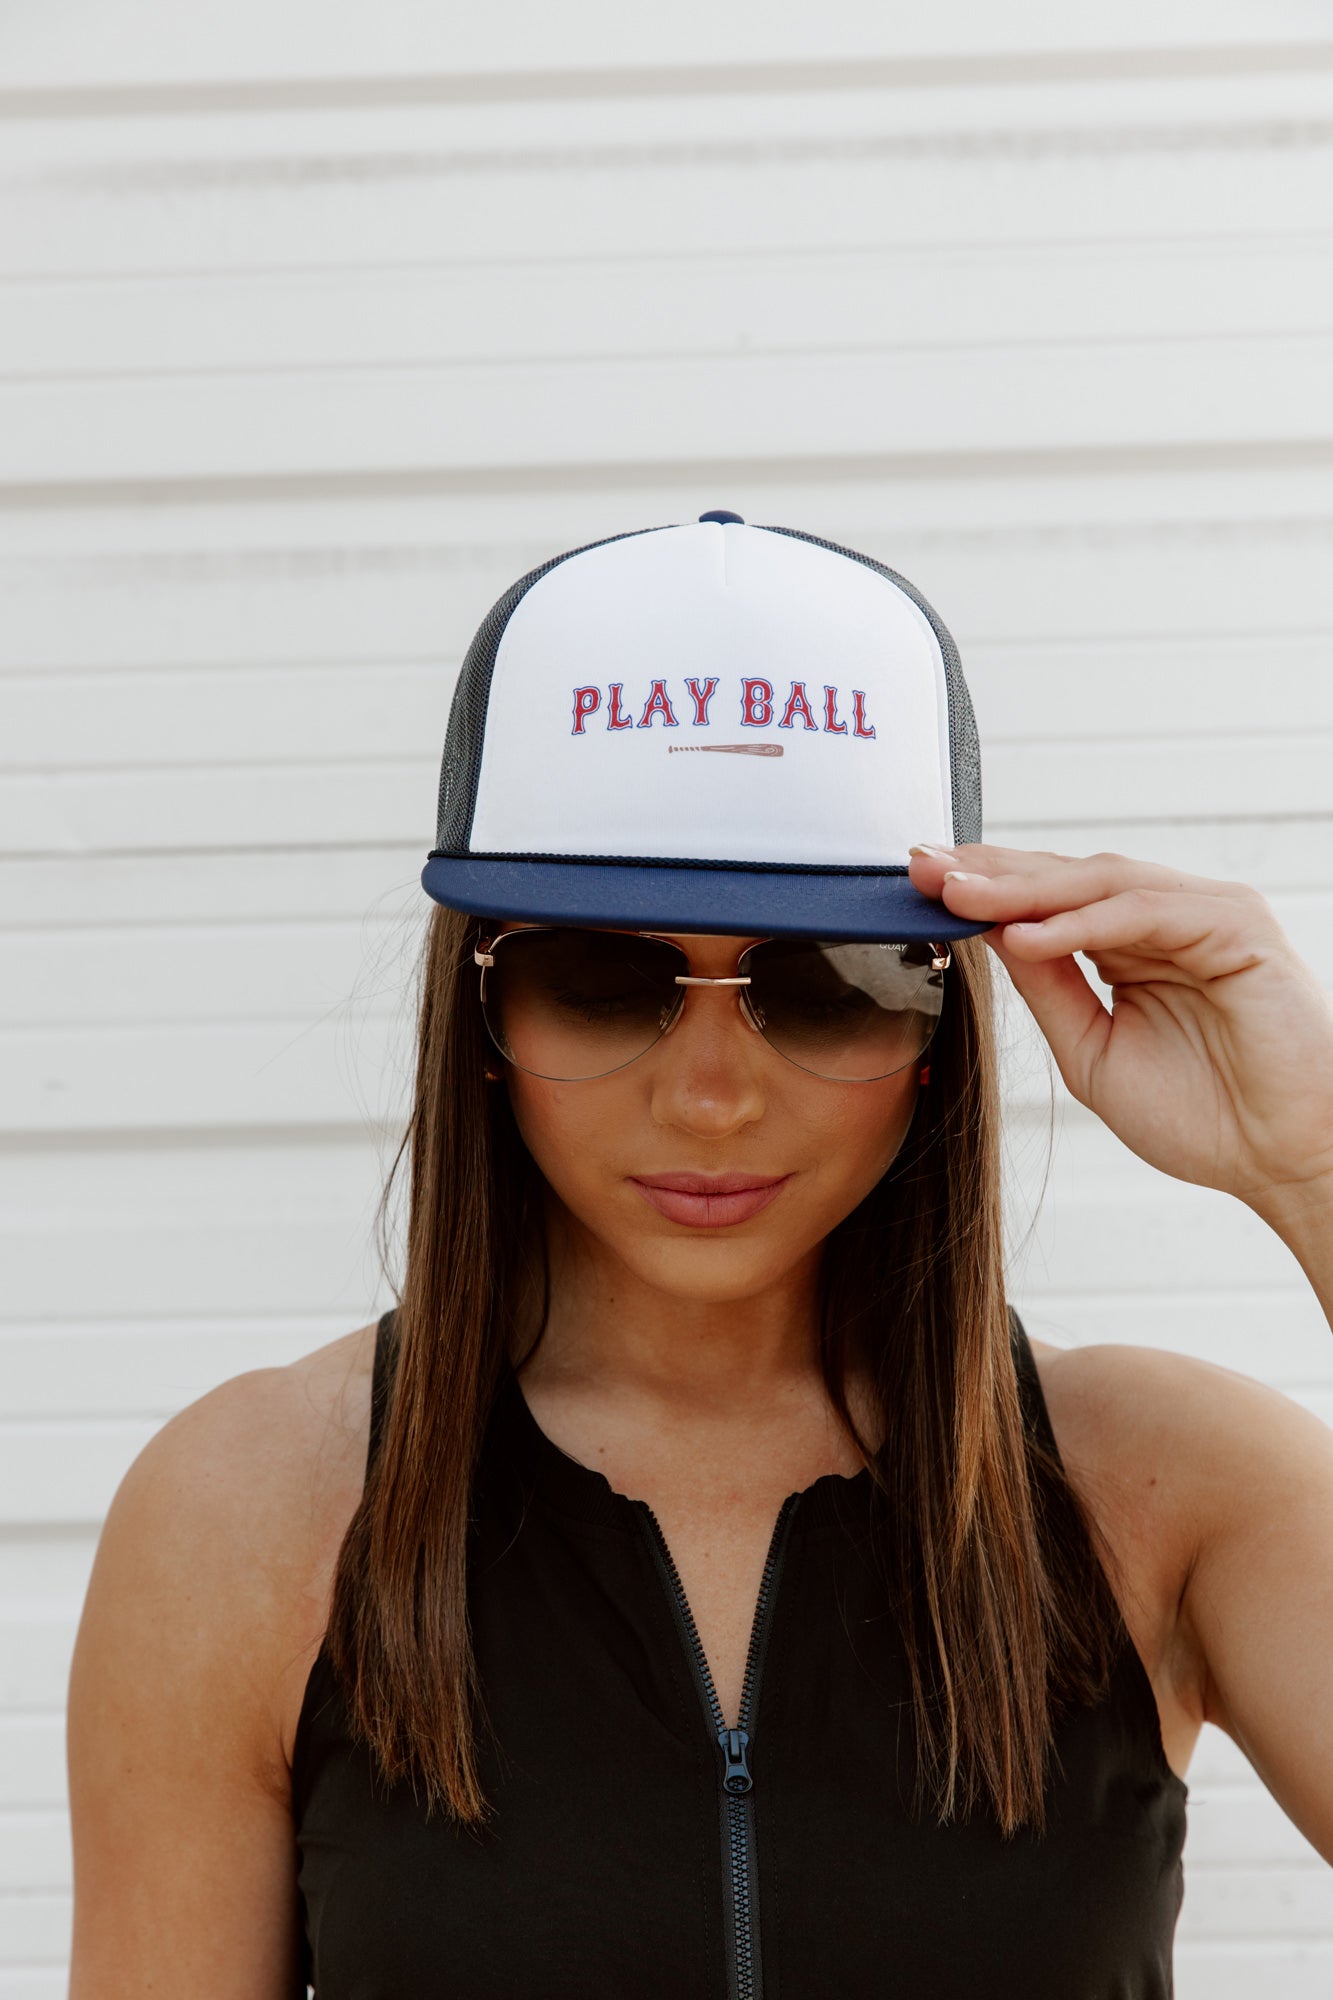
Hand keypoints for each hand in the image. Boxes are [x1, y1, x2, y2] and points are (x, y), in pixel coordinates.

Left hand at [907, 842, 1332, 1217]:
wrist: (1285, 1161)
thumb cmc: (1206, 1118)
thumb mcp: (1093, 1052)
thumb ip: (1048, 992)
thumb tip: (990, 935)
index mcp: (1134, 944)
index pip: (1049, 900)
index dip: (984, 889)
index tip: (917, 884)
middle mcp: (1169, 918)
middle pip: (1065, 878)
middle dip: (989, 873)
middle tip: (920, 868)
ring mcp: (1206, 914)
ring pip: (1099, 883)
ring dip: (1022, 889)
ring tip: (957, 897)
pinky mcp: (1237, 927)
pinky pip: (1143, 913)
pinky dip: (1081, 922)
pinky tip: (1024, 936)